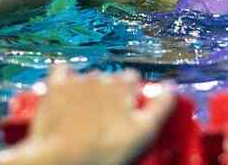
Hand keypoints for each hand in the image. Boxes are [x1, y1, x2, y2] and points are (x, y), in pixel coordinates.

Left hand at [13, 66, 174, 164]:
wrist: (63, 161)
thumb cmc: (106, 151)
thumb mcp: (143, 133)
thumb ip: (161, 106)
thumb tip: (171, 86)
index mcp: (125, 85)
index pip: (133, 79)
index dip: (132, 95)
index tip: (129, 112)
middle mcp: (102, 77)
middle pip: (111, 79)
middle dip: (111, 94)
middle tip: (108, 120)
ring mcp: (77, 80)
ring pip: (88, 78)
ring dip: (89, 91)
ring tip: (85, 116)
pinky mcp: (55, 87)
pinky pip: (61, 71)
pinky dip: (65, 78)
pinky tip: (66, 90)